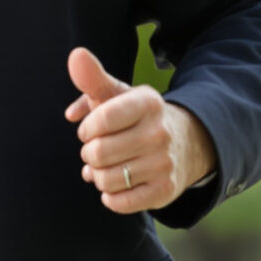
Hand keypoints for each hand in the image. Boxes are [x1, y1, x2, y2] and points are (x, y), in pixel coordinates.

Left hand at [65, 47, 214, 212]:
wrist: (185, 143)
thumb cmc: (136, 117)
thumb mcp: (118, 95)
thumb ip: (93, 77)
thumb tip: (75, 56)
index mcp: (147, 103)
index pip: (100, 120)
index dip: (86, 129)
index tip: (90, 130)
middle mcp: (159, 132)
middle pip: (98, 153)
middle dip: (89, 154)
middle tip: (97, 151)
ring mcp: (164, 163)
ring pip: (106, 180)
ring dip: (98, 176)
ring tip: (106, 168)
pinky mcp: (165, 191)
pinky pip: (121, 203)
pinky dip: (110, 197)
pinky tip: (116, 186)